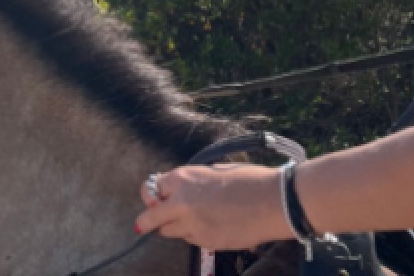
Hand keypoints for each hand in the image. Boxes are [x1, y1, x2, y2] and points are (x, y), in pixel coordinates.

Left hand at [134, 164, 289, 250]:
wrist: (272, 201)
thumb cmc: (247, 180)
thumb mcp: (212, 172)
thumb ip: (190, 184)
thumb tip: (177, 192)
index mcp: (182, 178)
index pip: (152, 189)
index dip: (155, 195)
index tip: (156, 200)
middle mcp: (181, 202)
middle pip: (151, 217)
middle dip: (146, 220)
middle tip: (141, 225)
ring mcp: (193, 225)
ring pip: (169, 231)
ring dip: (174, 227)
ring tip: (193, 220)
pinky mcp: (206, 242)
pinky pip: (191, 240)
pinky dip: (194, 235)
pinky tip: (211, 226)